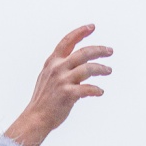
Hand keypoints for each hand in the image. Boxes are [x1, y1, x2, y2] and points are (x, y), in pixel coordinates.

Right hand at [6, 25, 112, 145]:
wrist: (35, 118)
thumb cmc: (43, 100)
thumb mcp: (46, 77)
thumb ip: (59, 67)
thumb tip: (76, 63)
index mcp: (52, 62)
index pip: (67, 41)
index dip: (80, 32)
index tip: (92, 27)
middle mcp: (57, 68)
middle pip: (83, 53)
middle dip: (99, 50)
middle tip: (110, 51)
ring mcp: (62, 81)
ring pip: (88, 69)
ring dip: (101, 69)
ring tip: (108, 70)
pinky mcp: (68, 94)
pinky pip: (88, 89)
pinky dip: (96, 90)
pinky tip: (100, 92)